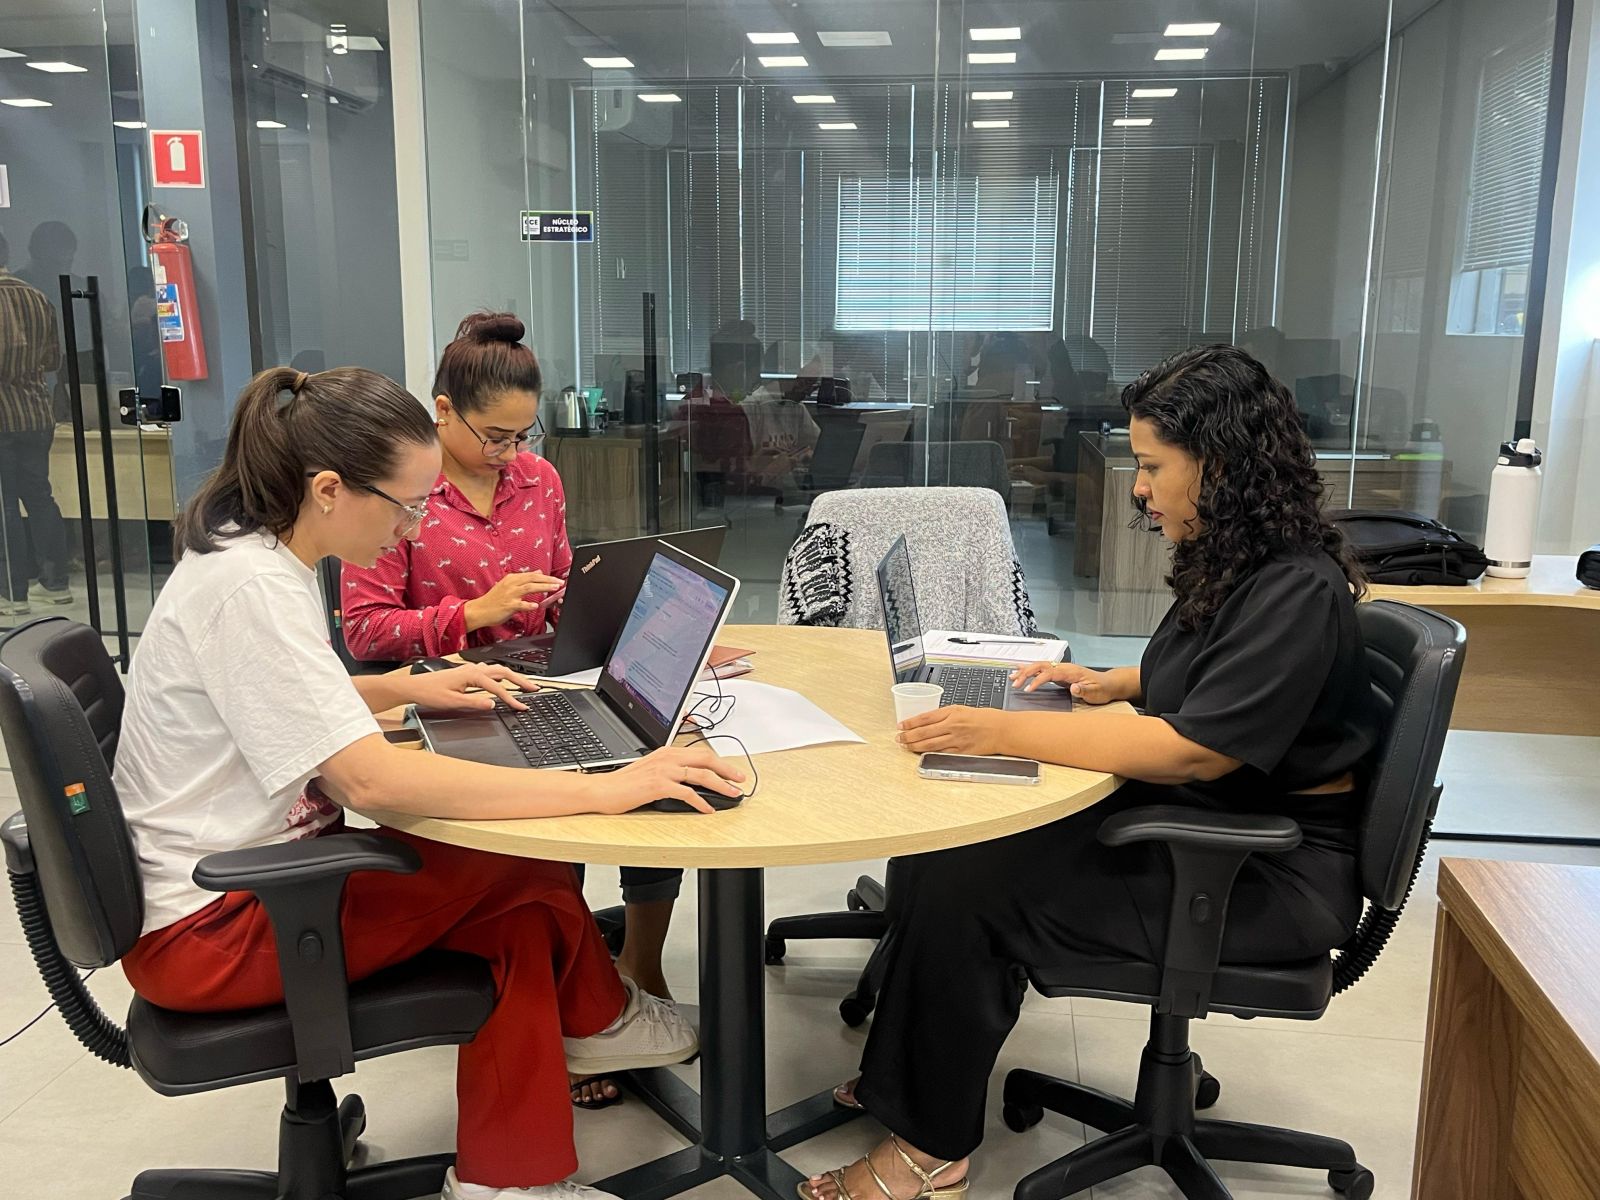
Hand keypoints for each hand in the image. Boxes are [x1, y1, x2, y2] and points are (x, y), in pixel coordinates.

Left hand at [408, 662, 538, 712]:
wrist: (414, 687)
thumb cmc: (430, 693)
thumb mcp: (453, 702)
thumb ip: (474, 703)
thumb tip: (492, 704)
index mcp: (472, 675)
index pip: (498, 688)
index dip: (512, 698)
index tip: (522, 706)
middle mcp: (473, 669)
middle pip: (504, 672)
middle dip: (521, 681)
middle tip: (534, 689)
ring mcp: (470, 669)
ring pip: (498, 669)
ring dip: (513, 677)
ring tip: (524, 685)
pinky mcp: (467, 672)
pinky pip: (489, 671)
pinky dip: (501, 675)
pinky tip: (502, 680)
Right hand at [463, 571, 564, 630]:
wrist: (479, 610)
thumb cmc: (494, 600)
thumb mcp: (508, 585)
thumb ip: (524, 579)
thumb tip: (538, 572)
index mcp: (512, 578)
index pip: (532, 575)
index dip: (546, 577)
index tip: (557, 579)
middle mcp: (511, 584)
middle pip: (533, 579)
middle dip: (548, 580)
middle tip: (560, 583)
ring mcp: (509, 595)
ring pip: (529, 588)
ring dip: (543, 588)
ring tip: (554, 589)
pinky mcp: (508, 605)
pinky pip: (520, 604)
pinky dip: (529, 604)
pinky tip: (536, 605)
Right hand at [585, 746, 747, 814]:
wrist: (602, 790)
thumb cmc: (624, 784)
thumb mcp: (651, 771)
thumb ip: (670, 770)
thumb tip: (690, 781)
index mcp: (667, 752)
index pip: (701, 753)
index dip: (720, 762)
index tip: (732, 772)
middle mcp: (667, 757)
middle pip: (706, 760)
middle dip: (728, 770)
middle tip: (741, 781)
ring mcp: (663, 770)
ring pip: (701, 775)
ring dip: (721, 786)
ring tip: (733, 795)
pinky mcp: (658, 785)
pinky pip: (687, 792)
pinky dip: (701, 801)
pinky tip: (707, 809)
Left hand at [897, 705, 1006, 755]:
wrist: (1001, 729)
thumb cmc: (984, 718)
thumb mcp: (962, 709)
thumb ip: (944, 715)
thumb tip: (927, 721)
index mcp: (952, 712)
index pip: (925, 717)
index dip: (910, 722)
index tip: (901, 725)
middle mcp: (953, 726)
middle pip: (924, 732)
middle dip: (908, 736)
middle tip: (899, 738)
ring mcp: (956, 740)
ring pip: (930, 744)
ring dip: (915, 746)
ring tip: (905, 746)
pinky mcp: (961, 751)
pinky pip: (942, 753)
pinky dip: (930, 754)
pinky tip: (922, 753)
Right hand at [1011, 661, 1115, 703]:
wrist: (1108, 684)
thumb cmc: (1102, 689)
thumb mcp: (1095, 692)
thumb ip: (1084, 690)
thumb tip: (1073, 688)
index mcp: (1070, 671)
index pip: (1049, 673)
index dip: (1037, 680)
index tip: (1028, 689)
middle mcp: (1064, 668)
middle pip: (1041, 666)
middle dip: (1026, 673)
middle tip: (1015, 683)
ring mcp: (1061, 669)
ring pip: (1040, 666)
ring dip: (1026, 671)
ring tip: (1012, 677)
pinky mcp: (1060, 674)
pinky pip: (1042, 670)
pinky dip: (1031, 670)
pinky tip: (1022, 670)